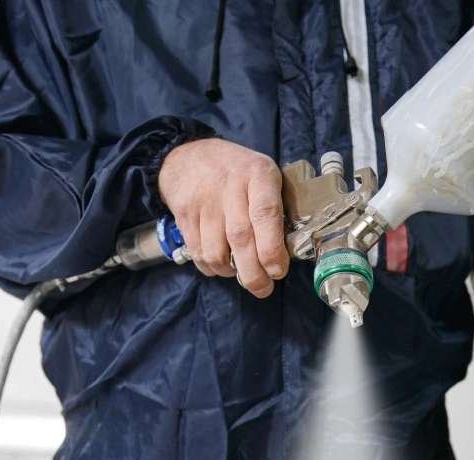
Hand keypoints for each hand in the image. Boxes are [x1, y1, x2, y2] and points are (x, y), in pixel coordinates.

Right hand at [157, 138, 288, 296]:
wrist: (187, 155)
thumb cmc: (236, 170)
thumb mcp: (264, 174)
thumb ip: (278, 205)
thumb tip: (288, 247)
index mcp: (258, 175)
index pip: (266, 214)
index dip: (272, 249)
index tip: (277, 271)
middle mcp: (230, 186)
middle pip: (241, 239)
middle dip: (254, 273)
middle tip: (263, 288)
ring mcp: (204, 201)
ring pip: (216, 252)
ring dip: (231, 272)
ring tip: (240, 272)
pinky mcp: (184, 214)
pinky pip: (198, 253)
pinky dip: (211, 267)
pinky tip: (221, 263)